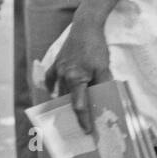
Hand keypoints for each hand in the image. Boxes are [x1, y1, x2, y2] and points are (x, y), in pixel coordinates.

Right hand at [45, 19, 111, 136]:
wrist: (86, 26)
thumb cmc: (96, 47)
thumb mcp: (104, 67)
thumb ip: (104, 84)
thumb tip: (106, 100)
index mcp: (75, 79)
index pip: (79, 105)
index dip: (83, 120)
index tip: (86, 131)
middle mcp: (63, 76)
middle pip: (68, 100)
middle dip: (73, 113)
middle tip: (79, 125)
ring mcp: (57, 69)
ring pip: (60, 91)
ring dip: (65, 102)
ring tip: (69, 113)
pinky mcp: (56, 63)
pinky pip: (50, 79)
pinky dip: (53, 87)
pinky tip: (54, 94)